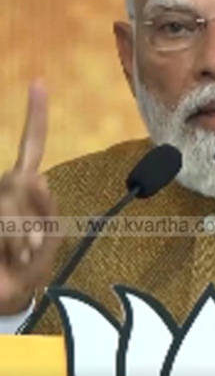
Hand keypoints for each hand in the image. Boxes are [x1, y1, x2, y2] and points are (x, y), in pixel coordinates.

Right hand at [0, 81, 60, 315]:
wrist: (7, 293)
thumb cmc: (29, 265)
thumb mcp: (50, 238)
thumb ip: (47, 210)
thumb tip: (37, 177)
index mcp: (25, 184)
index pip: (30, 144)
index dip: (35, 114)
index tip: (40, 82)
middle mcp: (4, 186)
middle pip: (24, 184)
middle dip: (33, 222)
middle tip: (32, 248)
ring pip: (10, 208)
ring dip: (21, 239)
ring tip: (18, 254)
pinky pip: (4, 225)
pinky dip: (12, 244)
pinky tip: (11, 255)